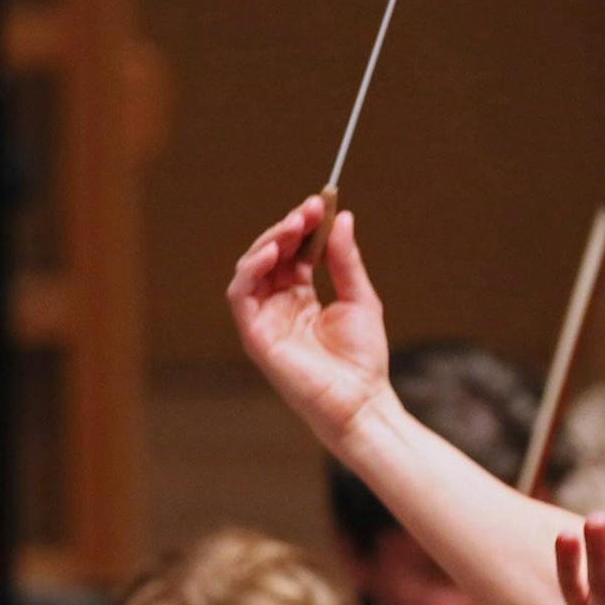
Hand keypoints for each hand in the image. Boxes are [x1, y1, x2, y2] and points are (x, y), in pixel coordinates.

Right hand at [227, 198, 393, 451]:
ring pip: (251, 270)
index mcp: (302, 299)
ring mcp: (265, 321)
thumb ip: (345, 260)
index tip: (320, 203)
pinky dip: (251, 270)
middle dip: (287, 228)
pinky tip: (273, 252)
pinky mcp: (255, 337)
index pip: (294, 253)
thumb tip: (342, 218)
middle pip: (271, 256)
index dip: (303, 227)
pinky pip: (240, 296)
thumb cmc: (363, 359)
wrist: (361, 401)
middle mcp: (279, 307)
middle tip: (309, 210)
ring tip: (292, 226)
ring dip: (268, 242)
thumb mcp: (360, 298)